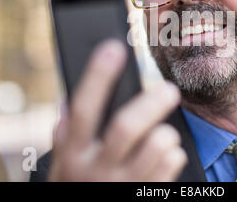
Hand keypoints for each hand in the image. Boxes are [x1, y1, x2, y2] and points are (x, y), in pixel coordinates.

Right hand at [49, 40, 186, 180]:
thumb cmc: (78, 185)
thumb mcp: (63, 164)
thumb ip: (67, 134)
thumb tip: (70, 101)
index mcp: (73, 155)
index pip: (82, 109)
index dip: (97, 77)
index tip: (113, 48)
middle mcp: (97, 170)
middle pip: (126, 128)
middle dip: (151, 103)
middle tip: (168, 90)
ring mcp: (123, 186)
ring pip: (157, 146)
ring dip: (166, 132)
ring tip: (162, 132)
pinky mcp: (146, 196)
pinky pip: (171, 165)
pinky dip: (173, 153)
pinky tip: (164, 155)